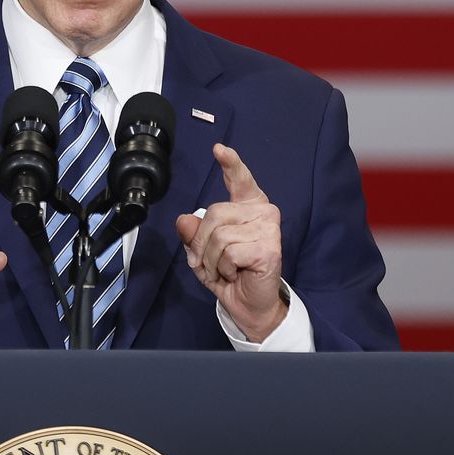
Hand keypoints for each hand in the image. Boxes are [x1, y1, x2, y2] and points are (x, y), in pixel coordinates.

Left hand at [176, 144, 285, 340]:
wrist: (248, 305)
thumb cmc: (230, 274)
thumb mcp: (202, 252)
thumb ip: (194, 233)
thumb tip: (184, 220)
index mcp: (248, 207)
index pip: (240, 179)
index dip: (230, 163)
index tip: (219, 149)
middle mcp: (263, 212)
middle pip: (214, 213)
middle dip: (202, 244)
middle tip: (213, 263)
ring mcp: (268, 229)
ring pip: (218, 235)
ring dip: (212, 260)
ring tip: (226, 270)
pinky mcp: (269, 247)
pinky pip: (228, 253)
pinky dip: (224, 269)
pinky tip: (237, 274)